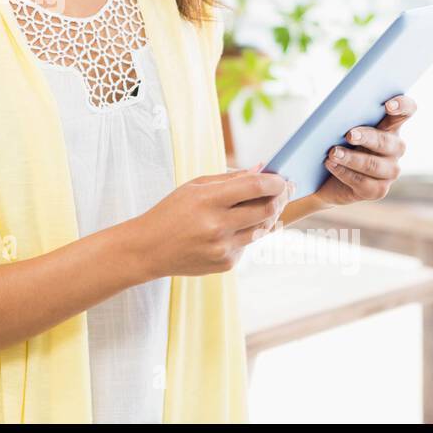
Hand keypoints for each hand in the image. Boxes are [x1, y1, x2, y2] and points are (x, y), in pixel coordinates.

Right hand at [134, 168, 293, 277]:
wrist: (148, 249)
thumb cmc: (171, 212)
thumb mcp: (194, 187)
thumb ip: (230, 178)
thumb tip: (263, 168)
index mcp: (208, 200)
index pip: (255, 187)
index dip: (276, 181)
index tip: (283, 178)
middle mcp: (217, 226)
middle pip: (267, 209)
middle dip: (280, 198)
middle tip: (284, 191)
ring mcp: (223, 248)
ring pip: (263, 229)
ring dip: (268, 216)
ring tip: (263, 205)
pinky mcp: (226, 264)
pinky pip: (248, 245)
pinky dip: (247, 234)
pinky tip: (232, 229)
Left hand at [312, 94, 415, 206]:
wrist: (323, 177)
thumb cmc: (334, 143)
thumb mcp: (339, 127)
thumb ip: (346, 117)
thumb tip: (337, 112)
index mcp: (390, 126)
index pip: (406, 111)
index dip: (402, 106)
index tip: (388, 105)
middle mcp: (395, 149)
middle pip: (387, 141)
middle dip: (368, 137)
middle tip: (349, 135)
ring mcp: (389, 171)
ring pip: (374, 165)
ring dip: (352, 158)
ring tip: (332, 153)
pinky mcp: (378, 190)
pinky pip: (364, 183)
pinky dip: (345, 173)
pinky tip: (331, 165)